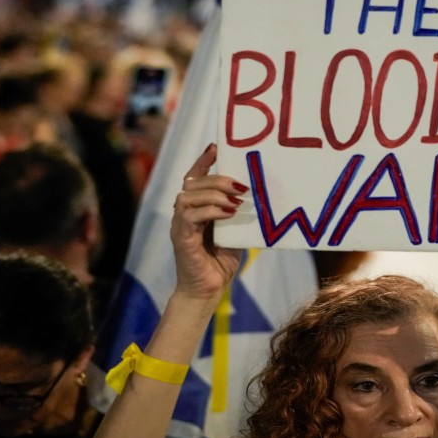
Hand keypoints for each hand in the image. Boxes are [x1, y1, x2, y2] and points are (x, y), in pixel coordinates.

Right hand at [170, 143, 244, 298]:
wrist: (208, 290)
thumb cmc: (220, 260)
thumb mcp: (234, 230)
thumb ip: (238, 212)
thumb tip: (258, 193)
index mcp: (195, 208)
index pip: (194, 177)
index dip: (204, 160)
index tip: (217, 147)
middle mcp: (183, 213)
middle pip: (193, 183)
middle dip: (218, 179)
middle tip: (241, 185)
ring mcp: (179, 225)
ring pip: (188, 196)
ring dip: (214, 194)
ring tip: (237, 200)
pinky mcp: (181, 238)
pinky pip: (190, 216)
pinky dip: (210, 211)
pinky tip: (228, 213)